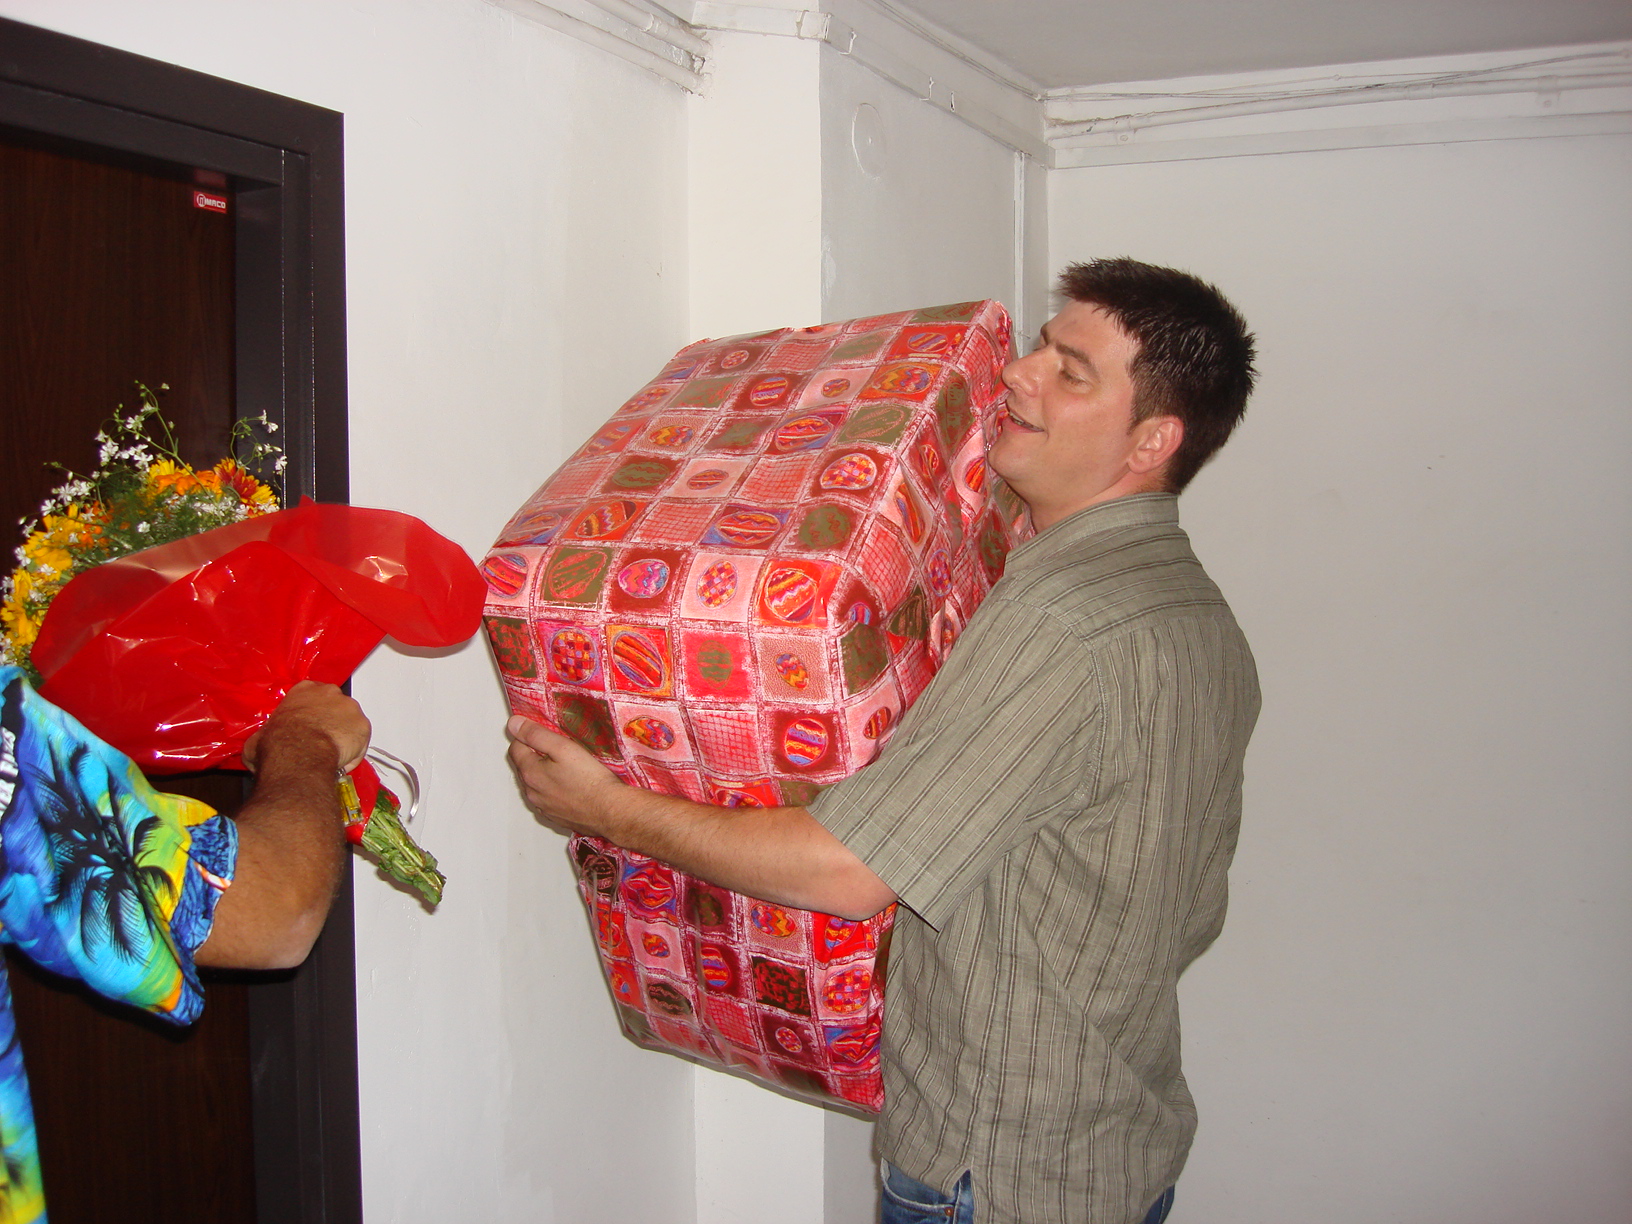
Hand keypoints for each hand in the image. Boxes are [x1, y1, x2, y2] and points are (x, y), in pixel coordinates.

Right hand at [247, 681, 370, 773]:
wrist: (298, 752)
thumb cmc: (278, 741)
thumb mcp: (260, 735)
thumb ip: (266, 734)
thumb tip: (258, 747)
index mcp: (305, 689)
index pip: (313, 696)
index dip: (312, 714)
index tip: (309, 726)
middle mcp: (330, 692)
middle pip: (335, 708)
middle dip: (331, 724)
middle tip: (321, 743)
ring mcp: (350, 708)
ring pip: (350, 725)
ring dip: (343, 739)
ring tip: (330, 756)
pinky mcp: (363, 726)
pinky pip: (359, 743)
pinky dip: (352, 754)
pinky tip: (339, 763)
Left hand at [505, 715, 621, 835]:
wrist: (611, 811)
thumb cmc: (591, 779)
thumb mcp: (563, 748)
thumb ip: (536, 734)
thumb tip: (514, 724)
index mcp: (530, 773)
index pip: (515, 748)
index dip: (526, 736)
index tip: (541, 731)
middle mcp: (532, 793)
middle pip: (524, 767)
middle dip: (534, 755)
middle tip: (556, 746)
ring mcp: (544, 807)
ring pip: (536, 784)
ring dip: (544, 773)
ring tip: (566, 765)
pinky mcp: (557, 817)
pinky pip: (548, 799)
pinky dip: (554, 789)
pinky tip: (571, 784)